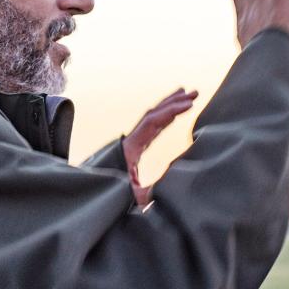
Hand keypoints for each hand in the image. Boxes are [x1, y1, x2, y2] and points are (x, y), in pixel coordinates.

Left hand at [122, 88, 198, 204]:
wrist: (94, 195)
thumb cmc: (111, 195)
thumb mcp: (129, 195)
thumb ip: (144, 194)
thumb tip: (159, 194)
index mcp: (130, 147)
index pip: (152, 122)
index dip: (171, 111)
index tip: (190, 105)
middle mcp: (131, 140)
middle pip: (153, 114)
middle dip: (174, 102)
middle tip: (194, 93)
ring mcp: (132, 142)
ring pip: (152, 117)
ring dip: (169, 106)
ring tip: (187, 94)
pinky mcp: (134, 148)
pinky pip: (151, 127)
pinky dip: (163, 117)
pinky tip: (173, 114)